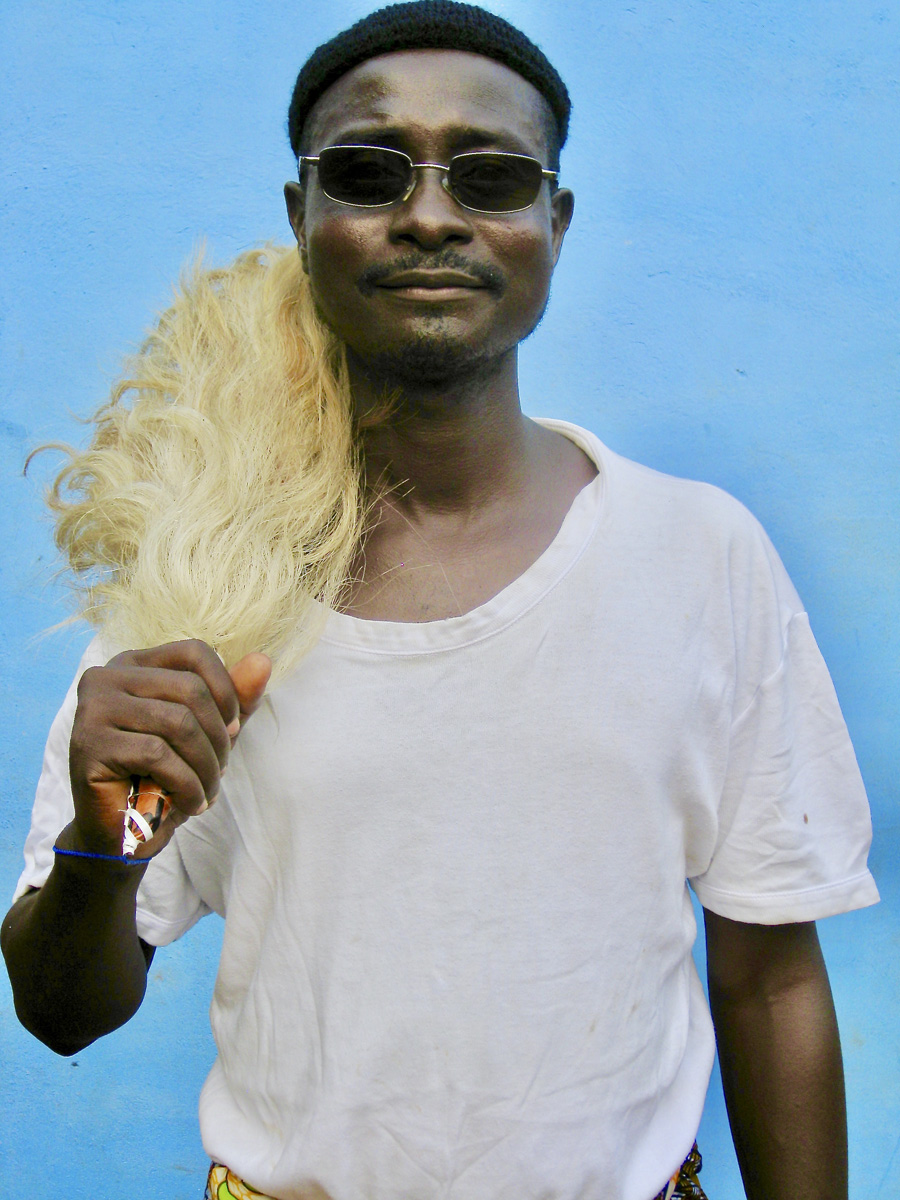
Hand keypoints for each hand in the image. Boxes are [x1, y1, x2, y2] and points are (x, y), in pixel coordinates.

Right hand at [66, 640, 270, 856]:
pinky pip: (158, 755)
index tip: (233, 729)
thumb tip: (262, 661)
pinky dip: (187, 785)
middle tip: (220, 771)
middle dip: (218, 737)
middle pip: (190, 689)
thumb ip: (236, 697)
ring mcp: (93, 708)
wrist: (125, 832)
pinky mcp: (90, 743)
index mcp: (134, 665)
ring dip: (206, 766)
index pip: (194, 652)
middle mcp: (107, 677)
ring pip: (178, 723)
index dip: (225, 691)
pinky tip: (191, 804)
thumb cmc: (165, 776)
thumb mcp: (209, 732)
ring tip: (207, 791)